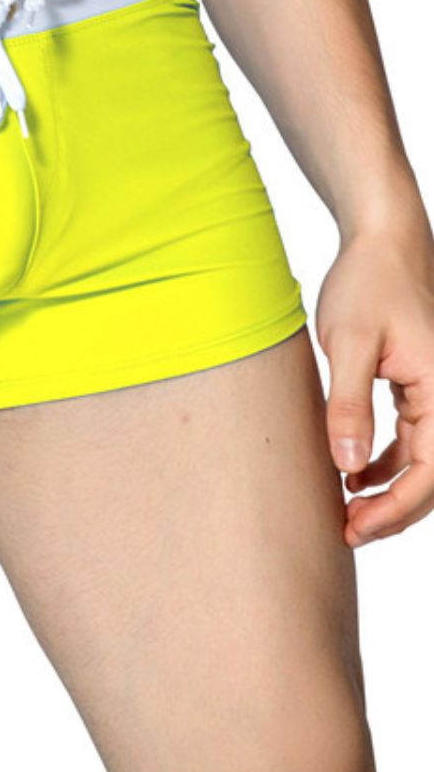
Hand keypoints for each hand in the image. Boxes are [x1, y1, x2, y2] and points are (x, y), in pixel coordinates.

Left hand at [316, 216, 433, 546]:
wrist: (384, 240)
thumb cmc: (368, 283)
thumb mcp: (348, 343)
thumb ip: (349, 404)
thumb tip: (350, 466)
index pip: (431, 474)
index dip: (394, 511)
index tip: (354, 529)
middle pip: (432, 477)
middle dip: (393, 512)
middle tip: (346, 531)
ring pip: (424, 462)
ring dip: (390, 491)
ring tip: (347, 510)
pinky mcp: (421, 386)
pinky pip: (414, 440)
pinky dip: (388, 463)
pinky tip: (354, 473)